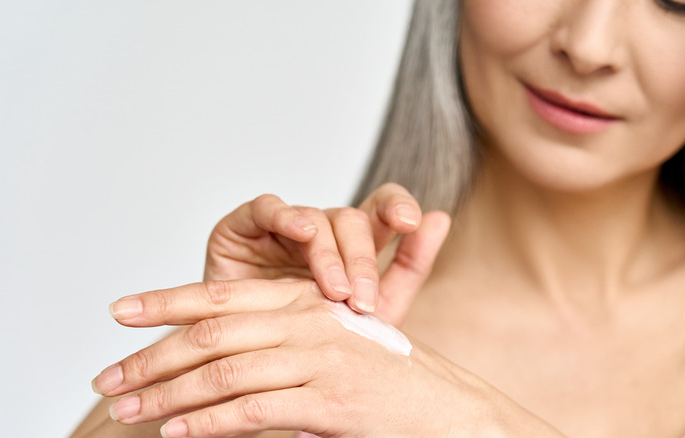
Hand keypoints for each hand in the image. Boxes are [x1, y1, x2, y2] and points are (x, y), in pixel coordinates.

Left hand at [93, 279, 564, 436]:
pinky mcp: (329, 401)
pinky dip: (208, 424)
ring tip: (128, 411)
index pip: (223, 296)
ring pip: (224, 373)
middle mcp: (310, 321)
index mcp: (308, 301)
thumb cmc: (390, 380)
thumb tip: (221, 371)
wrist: (449, 409)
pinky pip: (253, 411)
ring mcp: (320, 360)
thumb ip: (282, 345)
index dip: (166, 301)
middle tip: (108, 378)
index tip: (121, 312)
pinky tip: (177, 433)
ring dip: (167, 394)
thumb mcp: (335, 348)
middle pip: (212, 333)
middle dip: (151, 356)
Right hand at [203, 183, 449, 324]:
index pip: (381, 210)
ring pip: (314, 218)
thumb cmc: (312, 347)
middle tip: (363, 300)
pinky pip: (265, 209)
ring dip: (328, 253)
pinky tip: (301, 232)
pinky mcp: (243, 228)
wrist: (252, 379)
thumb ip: (408, 266)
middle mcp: (322, 233)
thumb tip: (441, 217)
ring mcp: (283, 229)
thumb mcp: (371, 315)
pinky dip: (285, 216)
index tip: (411, 222)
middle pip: (351, 220)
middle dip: (361, 258)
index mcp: (354, 247)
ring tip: (334, 291)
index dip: (397, 207)